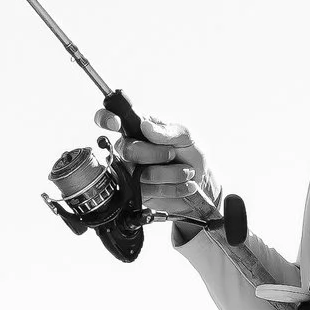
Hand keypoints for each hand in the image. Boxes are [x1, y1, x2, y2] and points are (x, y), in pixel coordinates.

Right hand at [118, 112, 220, 226]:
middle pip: (127, 150)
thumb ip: (167, 130)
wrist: (202, 181)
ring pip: (139, 174)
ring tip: (184, 170)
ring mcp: (132, 170)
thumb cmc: (192, 152)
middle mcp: (132, 147)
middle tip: (172, 154)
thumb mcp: (187, 135)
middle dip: (155, 153)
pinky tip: (182, 183)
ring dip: (169, 174)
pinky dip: (171, 187)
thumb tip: (146, 126)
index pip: (111, 118)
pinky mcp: (137, 190)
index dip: (106, 119)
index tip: (115, 123)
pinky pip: (147, 191)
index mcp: (139, 126)